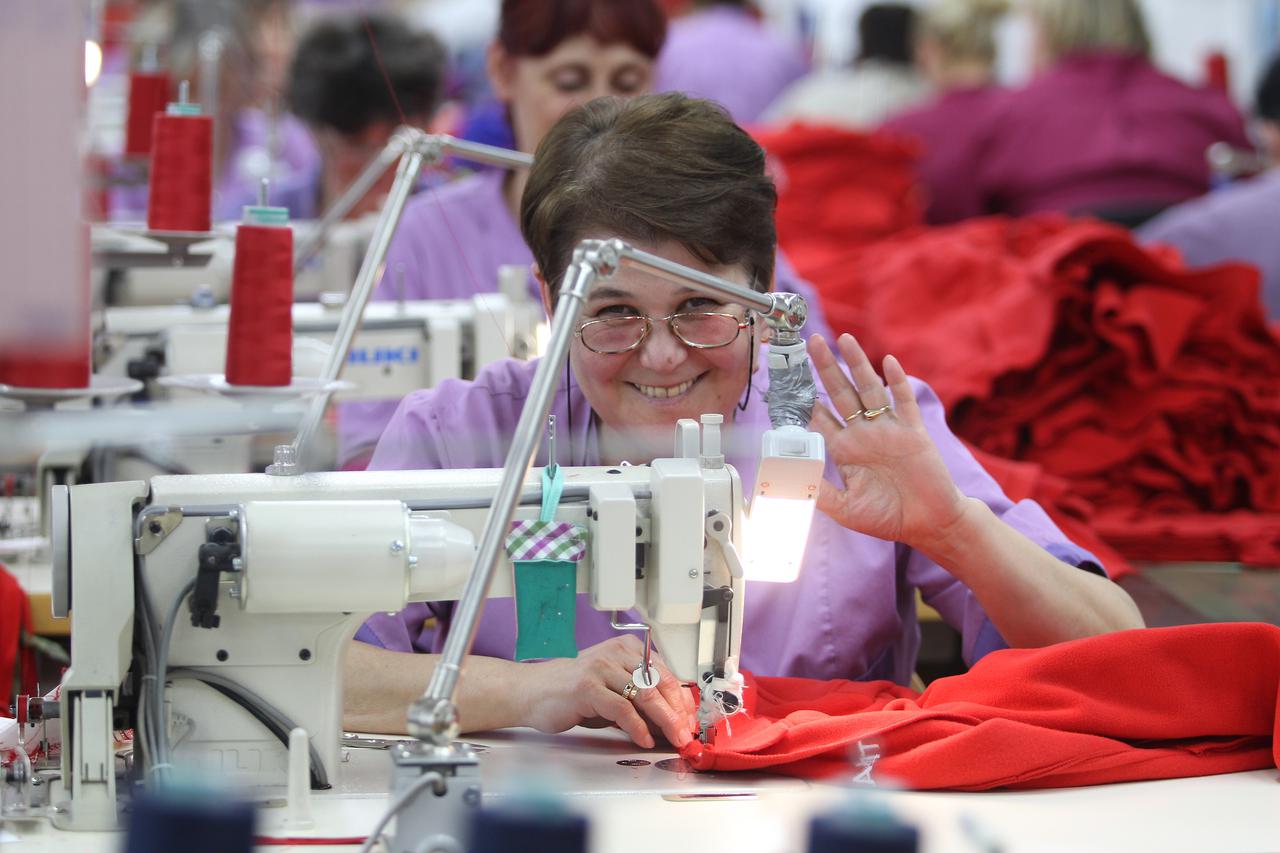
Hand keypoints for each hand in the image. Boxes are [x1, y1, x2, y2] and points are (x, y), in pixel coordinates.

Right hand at [519, 635, 696, 748]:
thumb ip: (637, 700)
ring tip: (673, 738)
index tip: (689, 720)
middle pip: (659, 683)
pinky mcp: (588, 688)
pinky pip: (622, 709)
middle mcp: (616, 654)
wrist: (532, 691)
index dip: (681, 700)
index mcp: (626, 649)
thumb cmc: (571, 692)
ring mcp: (601, 668)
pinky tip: (644, 739)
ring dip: (664, 721)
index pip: (665, 673)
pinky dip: (638, 727)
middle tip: (685, 733)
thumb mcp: (611, 690)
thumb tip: (669, 720)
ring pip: (645, 695)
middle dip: (677, 712)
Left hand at [807, 333, 968, 550]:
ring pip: (869, 389)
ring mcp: (888, 429)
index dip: (803, 400)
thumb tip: (791, 481)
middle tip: (811, 342)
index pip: (819, 418)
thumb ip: (821, 493)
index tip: (786, 380)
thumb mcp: (846, 510)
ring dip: (857, 364)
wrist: (929, 523)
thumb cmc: (889, 518)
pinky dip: (896, 382)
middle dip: (825, 368)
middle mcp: (863, 434)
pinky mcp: (913, 431)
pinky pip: (903, 402)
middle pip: (840, 393)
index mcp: (845, 450)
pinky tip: (887, 363)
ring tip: (844, 339)